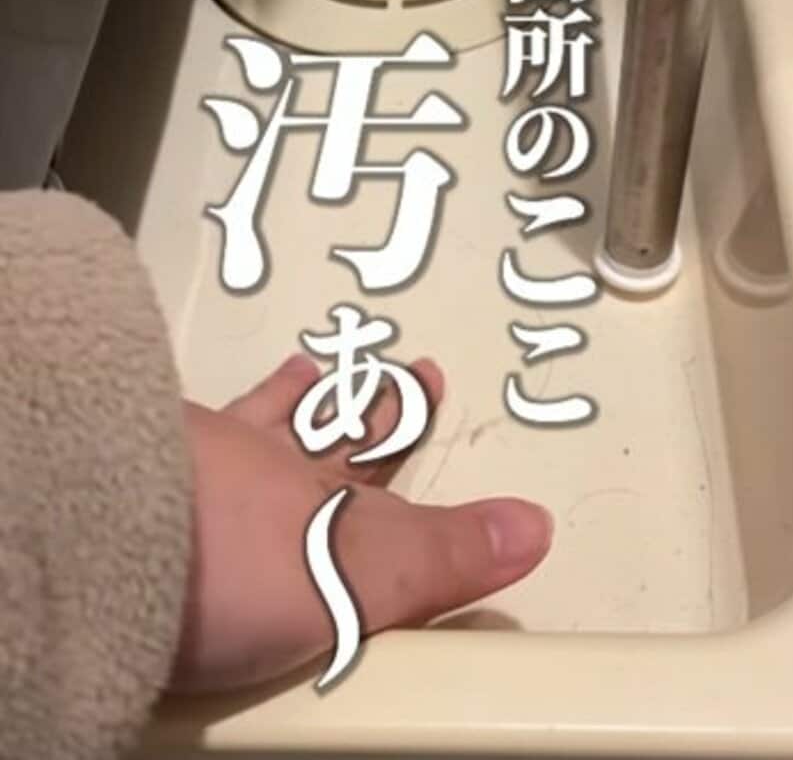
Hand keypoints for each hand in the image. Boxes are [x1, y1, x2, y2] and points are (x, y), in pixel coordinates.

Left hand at [171, 354, 552, 692]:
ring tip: (298, 371)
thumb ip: (444, 556)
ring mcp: (196, 466)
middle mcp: (261, 464)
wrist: (106, 545)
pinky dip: (197, 425)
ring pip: (253, 422)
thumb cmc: (238, 562)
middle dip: (363, 400)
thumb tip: (538, 526)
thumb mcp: (359, 573)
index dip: (407, 412)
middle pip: (322, 422)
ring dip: (282, 399)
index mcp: (319, 489)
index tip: (428, 374)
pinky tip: (183, 423)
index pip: (375, 442)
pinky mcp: (136, 480)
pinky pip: (180, 435)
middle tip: (387, 366)